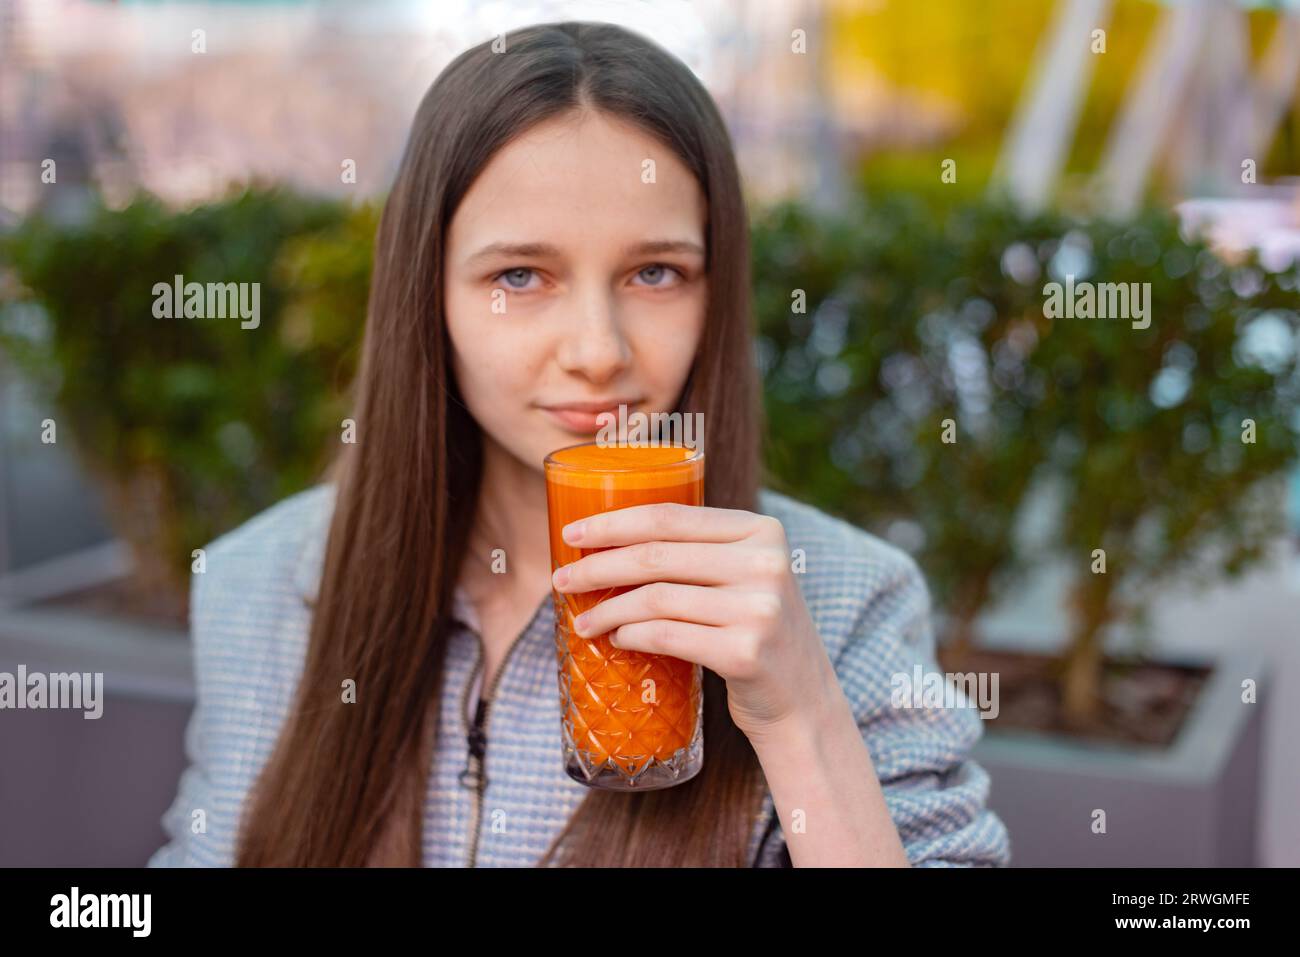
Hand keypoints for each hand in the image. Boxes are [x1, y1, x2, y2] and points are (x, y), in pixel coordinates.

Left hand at [551, 502, 844, 742]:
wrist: (802, 699)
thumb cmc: (755, 631)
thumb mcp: (744, 577)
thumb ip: (701, 551)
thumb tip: (607, 539)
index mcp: (762, 531)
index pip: (670, 516)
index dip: (613, 522)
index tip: (571, 533)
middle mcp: (765, 563)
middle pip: (657, 556)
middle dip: (597, 566)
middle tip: (561, 580)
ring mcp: (759, 608)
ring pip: (656, 599)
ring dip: (607, 610)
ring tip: (582, 621)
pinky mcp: (747, 652)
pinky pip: (668, 636)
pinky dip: (633, 636)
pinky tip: (617, 639)